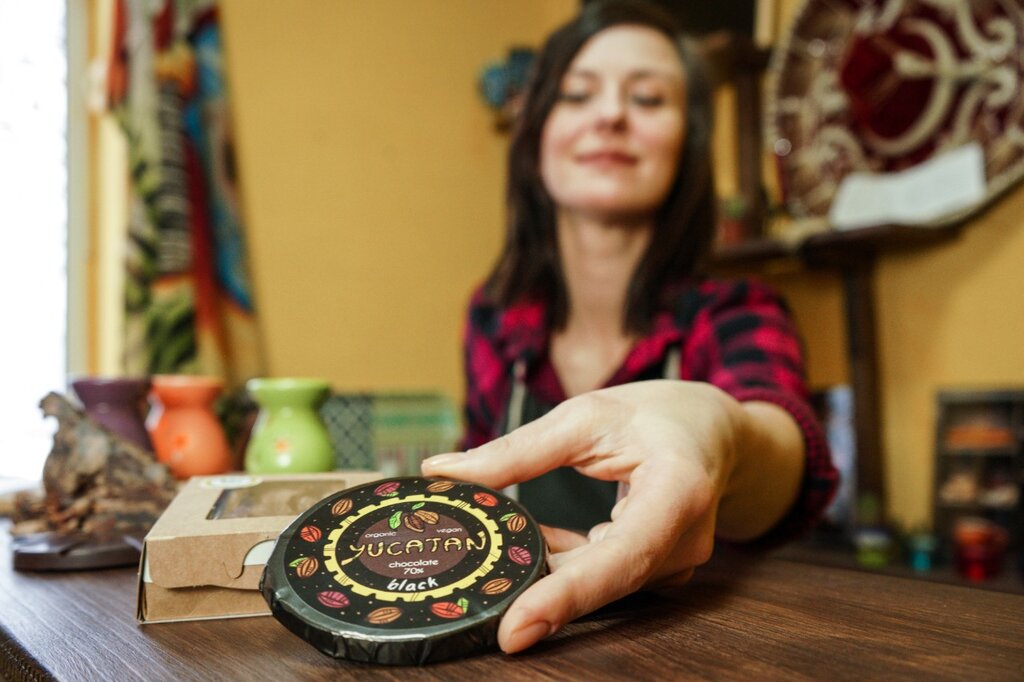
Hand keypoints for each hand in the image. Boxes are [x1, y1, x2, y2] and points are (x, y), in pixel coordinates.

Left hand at [421, 380, 746, 653]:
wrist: (713, 430)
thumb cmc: (657, 414)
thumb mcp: (586, 416)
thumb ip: (516, 450)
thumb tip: (442, 471)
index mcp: (677, 492)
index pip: (617, 558)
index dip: (565, 597)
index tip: (514, 629)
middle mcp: (683, 541)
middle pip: (600, 579)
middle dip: (535, 585)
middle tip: (471, 591)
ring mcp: (674, 563)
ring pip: (594, 580)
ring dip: (545, 565)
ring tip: (499, 543)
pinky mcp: (657, 569)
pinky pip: (599, 574)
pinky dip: (563, 559)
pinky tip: (533, 540)